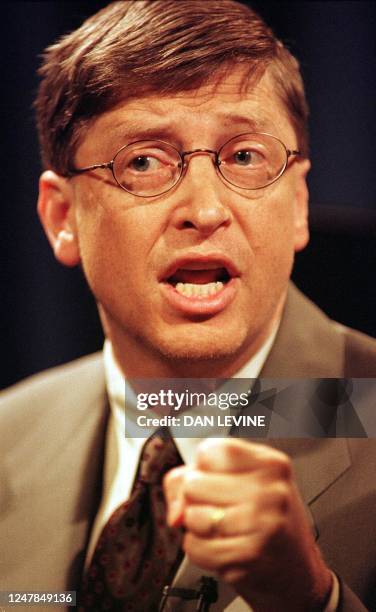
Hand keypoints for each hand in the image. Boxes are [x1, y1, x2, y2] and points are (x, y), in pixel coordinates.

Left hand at [164, 438, 331, 611]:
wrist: (295, 574)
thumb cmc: (267, 522)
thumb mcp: (243, 484)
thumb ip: (196, 478)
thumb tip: (176, 509)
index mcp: (270, 464)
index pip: (209, 451)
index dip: (203, 467)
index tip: (217, 478)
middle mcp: (270, 490)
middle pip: (193, 483)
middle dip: (198, 499)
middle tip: (222, 508)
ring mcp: (262, 522)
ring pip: (191, 516)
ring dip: (198, 527)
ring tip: (224, 529)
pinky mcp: (249, 554)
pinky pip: (195, 547)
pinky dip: (201, 551)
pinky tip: (224, 548)